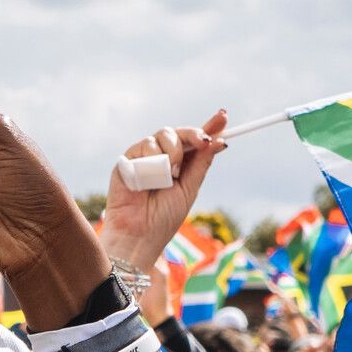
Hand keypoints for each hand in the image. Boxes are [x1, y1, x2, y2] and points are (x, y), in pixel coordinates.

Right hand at [100, 113, 228, 272]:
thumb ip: (201, 163)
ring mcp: (145, 157)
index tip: (223, 117)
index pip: (195, 141)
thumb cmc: (163, 218)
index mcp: (181, 165)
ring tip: (170, 175)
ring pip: (163, 134)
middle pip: (180, 132)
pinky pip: (145, 144)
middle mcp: (163, 158)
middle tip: (204, 141)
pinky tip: (151, 176)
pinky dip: (153, 158)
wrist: (139, 234)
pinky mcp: (128, 159)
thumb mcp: (189, 189)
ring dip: (173, 152)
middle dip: (194, 134)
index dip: (209, 127)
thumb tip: (219, 141)